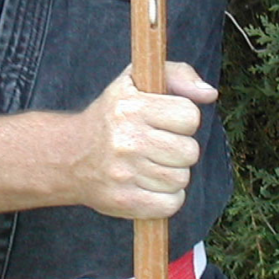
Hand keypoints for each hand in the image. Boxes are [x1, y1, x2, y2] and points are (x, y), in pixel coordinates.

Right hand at [69, 62, 217, 219]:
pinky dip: (167, 197)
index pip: (189, 116)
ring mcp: (124, 173)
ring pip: (181, 179)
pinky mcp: (124, 201)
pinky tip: (150, 185)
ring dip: (172, 173)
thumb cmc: (112, 114)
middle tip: (159, 145)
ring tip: (151, 164)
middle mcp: (127, 140)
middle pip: (190, 151)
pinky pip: (171, 203)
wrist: (69, 155)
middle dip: (179, 149)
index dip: (183, 119)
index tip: (166, 121)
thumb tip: (209, 94)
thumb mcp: (136, 80)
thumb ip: (178, 74)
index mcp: (132, 107)